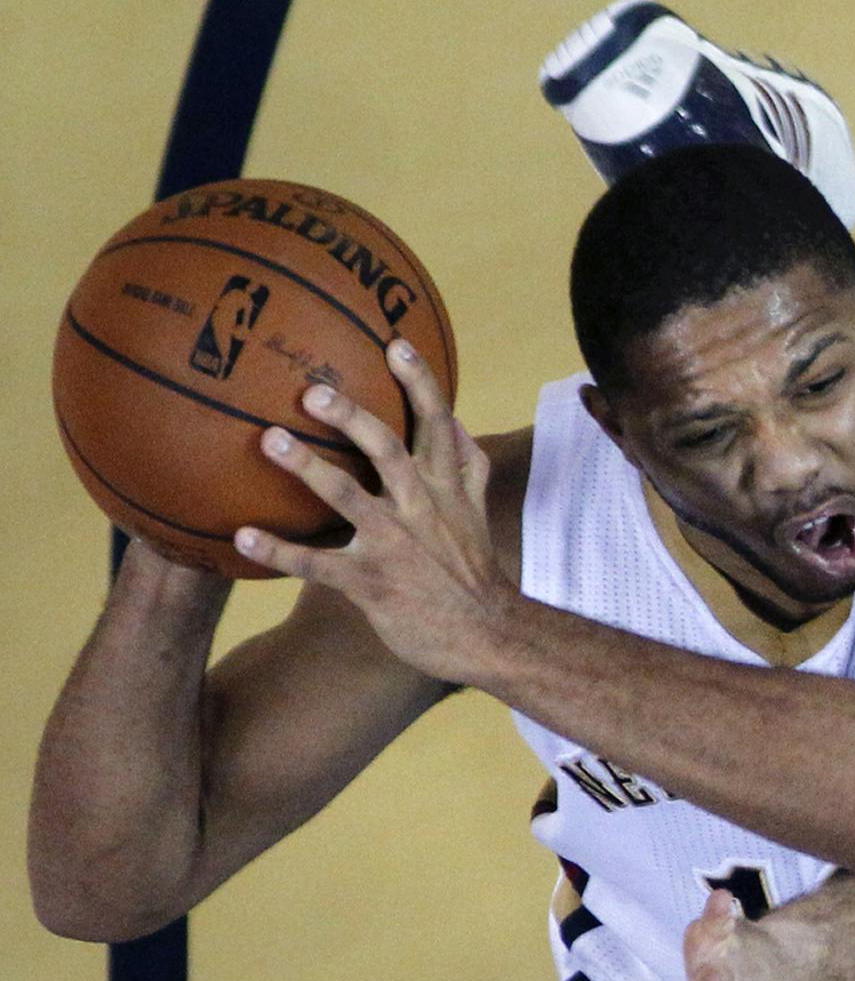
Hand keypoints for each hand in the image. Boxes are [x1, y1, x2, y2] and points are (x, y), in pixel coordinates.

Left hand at [233, 341, 515, 685]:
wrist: (486, 636)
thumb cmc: (474, 572)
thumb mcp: (479, 512)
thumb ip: (469, 466)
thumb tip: (456, 421)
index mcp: (446, 488)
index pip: (438, 424)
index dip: (420, 382)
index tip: (395, 344)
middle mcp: (422, 508)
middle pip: (387, 449)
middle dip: (351, 417)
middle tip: (312, 391)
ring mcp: (395, 545)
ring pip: (349, 498)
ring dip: (307, 468)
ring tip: (270, 440)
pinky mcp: (371, 583)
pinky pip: (318, 565)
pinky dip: (279, 552)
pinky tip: (243, 537)